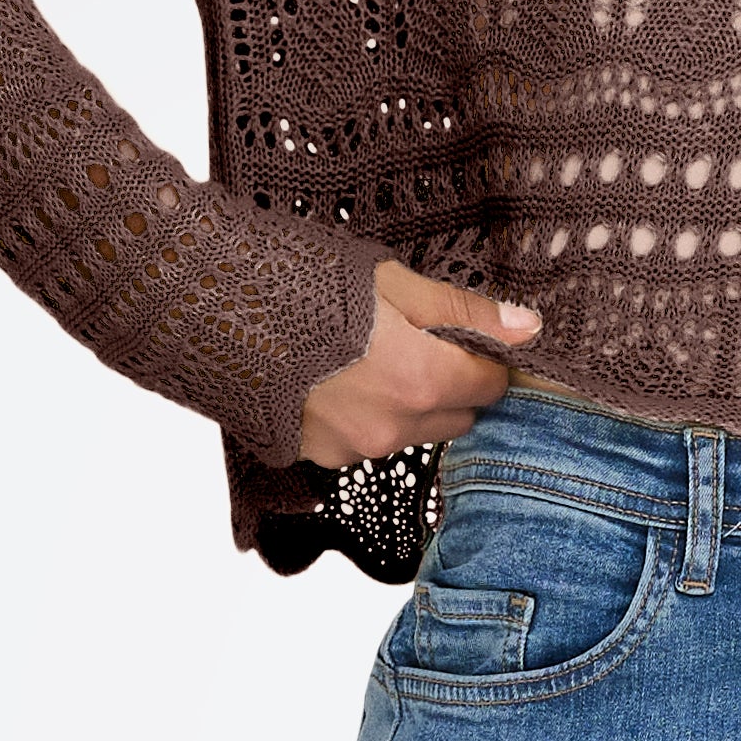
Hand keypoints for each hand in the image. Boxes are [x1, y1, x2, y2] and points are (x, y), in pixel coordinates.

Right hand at [299, 259, 539, 469]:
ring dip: (409, 402)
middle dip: (450, 383)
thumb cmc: (302, 285)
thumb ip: (463, 311)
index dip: (485, 357)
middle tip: (416, 339)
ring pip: (414, 431)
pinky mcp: (321, 457)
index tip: (466, 334)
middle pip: (458, 416)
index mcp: (421, 379)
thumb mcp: (392, 282)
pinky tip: (336, 379)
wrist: (213, 312)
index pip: (492, 386)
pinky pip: (368, 442)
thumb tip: (526, 329)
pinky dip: (365, 415)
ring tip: (368, 356)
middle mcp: (395, 426)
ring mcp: (356, 448)